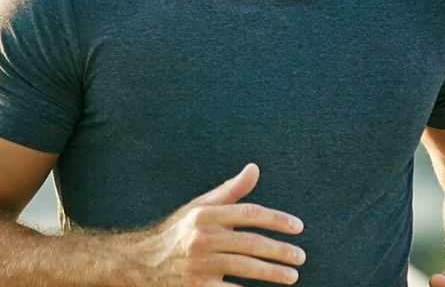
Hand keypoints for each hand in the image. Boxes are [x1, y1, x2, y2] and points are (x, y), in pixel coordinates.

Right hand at [138, 163, 305, 285]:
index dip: (276, 219)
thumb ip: (231, 191)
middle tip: (301, 256)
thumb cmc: (180, 232)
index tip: (298, 227)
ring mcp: (200, 264)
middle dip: (280, 250)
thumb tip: (255, 168)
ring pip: (245, 267)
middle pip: (250, 242)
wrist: (143, 263)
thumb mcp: (200, 207)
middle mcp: (202, 237)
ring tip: (293, 275)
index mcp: (205, 214)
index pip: (249, 213)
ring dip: (273, 272)